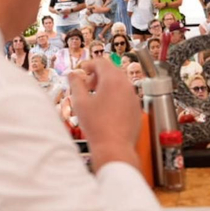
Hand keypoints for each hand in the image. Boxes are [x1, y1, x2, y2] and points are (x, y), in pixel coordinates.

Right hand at [67, 55, 144, 172]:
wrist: (114, 148)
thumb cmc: (98, 127)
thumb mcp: (80, 102)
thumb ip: (75, 84)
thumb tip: (73, 75)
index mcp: (113, 80)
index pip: (101, 62)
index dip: (89, 64)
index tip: (82, 70)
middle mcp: (126, 85)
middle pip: (111, 71)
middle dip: (97, 75)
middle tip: (87, 85)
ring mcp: (133, 97)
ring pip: (119, 83)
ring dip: (106, 85)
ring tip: (95, 98)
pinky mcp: (136, 108)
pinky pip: (125, 95)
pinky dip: (115, 96)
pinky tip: (105, 109)